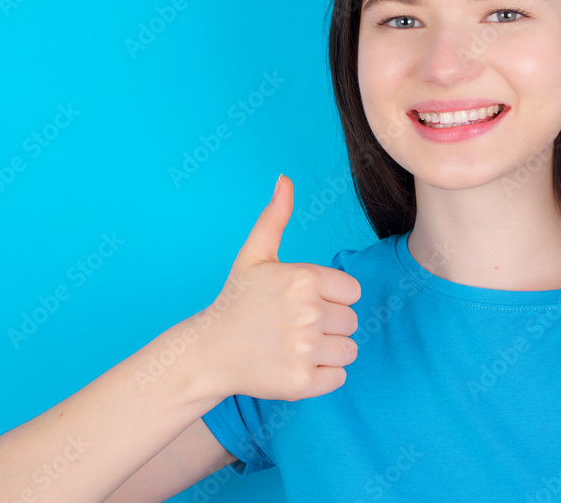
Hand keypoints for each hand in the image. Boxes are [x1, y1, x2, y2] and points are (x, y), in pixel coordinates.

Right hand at [198, 175, 360, 401]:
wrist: (208, 352)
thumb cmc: (236, 301)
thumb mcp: (254, 255)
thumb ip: (275, 217)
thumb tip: (285, 179)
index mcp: (304, 279)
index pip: (352, 292)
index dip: (332, 298)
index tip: (304, 303)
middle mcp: (308, 312)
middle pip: (352, 321)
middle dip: (330, 325)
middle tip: (296, 327)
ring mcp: (304, 349)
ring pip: (349, 350)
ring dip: (329, 351)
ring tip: (296, 346)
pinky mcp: (301, 382)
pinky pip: (339, 377)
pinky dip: (323, 377)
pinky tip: (295, 366)